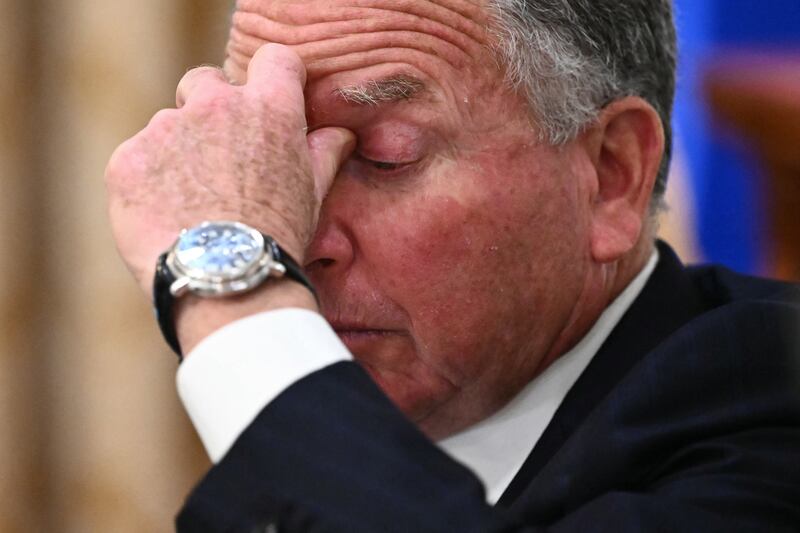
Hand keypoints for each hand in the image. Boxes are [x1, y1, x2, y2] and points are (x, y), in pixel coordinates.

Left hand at [106, 44, 354, 294]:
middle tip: (219, 160)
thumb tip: (340, 135)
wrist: (227, 280)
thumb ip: (324, 153)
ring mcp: (167, 129)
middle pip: (205, 82)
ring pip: (168, 126)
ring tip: (192, 204)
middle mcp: (216, 105)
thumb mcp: (314, 194)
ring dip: (177, 152)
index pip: (276, 60)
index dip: (273, 78)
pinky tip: (166, 216)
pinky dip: (147, 181)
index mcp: (270, 109)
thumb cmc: (278, 238)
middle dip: (210, 110)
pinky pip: (137, 158)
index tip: (268, 102)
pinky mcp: (129, 158)